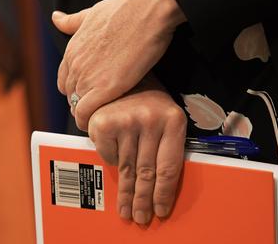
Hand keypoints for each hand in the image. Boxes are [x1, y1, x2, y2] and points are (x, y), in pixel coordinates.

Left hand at [53, 0, 185, 128]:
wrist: (146, 11)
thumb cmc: (125, 9)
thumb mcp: (91, 13)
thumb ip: (72, 21)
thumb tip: (55, 17)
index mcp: (72, 49)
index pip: (64, 80)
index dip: (76, 90)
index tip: (89, 95)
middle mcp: (75, 65)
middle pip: (70, 95)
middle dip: (82, 103)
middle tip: (99, 110)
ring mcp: (87, 77)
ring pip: (77, 106)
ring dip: (88, 115)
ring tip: (103, 119)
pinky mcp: (105, 88)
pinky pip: (87, 114)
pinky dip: (91, 122)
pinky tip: (103, 124)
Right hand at [87, 76, 185, 223]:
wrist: (120, 59)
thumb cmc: (144, 92)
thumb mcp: (163, 111)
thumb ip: (163, 141)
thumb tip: (158, 182)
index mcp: (173, 120)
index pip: (169, 167)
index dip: (164, 193)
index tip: (160, 210)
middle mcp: (151, 121)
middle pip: (148, 172)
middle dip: (143, 200)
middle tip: (140, 218)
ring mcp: (126, 122)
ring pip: (126, 167)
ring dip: (126, 192)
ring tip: (125, 210)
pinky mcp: (103, 122)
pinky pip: (107, 154)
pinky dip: (110, 160)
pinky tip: (114, 166)